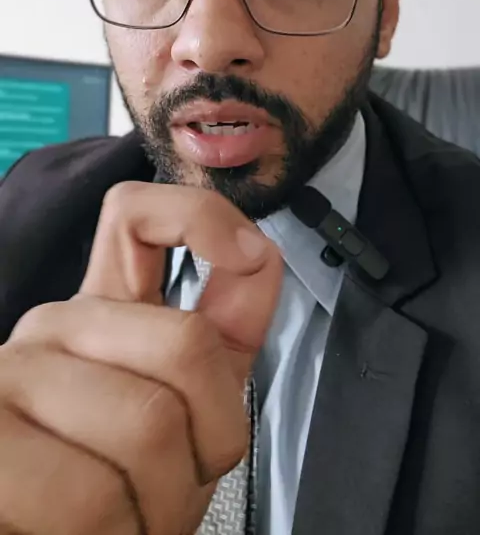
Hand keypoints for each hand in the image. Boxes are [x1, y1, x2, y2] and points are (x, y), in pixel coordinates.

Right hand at [0, 181, 282, 533]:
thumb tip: (261, 256)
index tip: (248, 253)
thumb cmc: (117, 489)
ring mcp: (12, 375)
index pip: (134, 215)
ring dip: (164, 506)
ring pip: (149, 425)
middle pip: (186, 341)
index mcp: (104, 312)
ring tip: (132, 520)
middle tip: (178, 484)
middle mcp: (55, 327)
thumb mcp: (189, 412)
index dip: (200, 217)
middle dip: (213, 439)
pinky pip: (90, 495)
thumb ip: (222, 340)